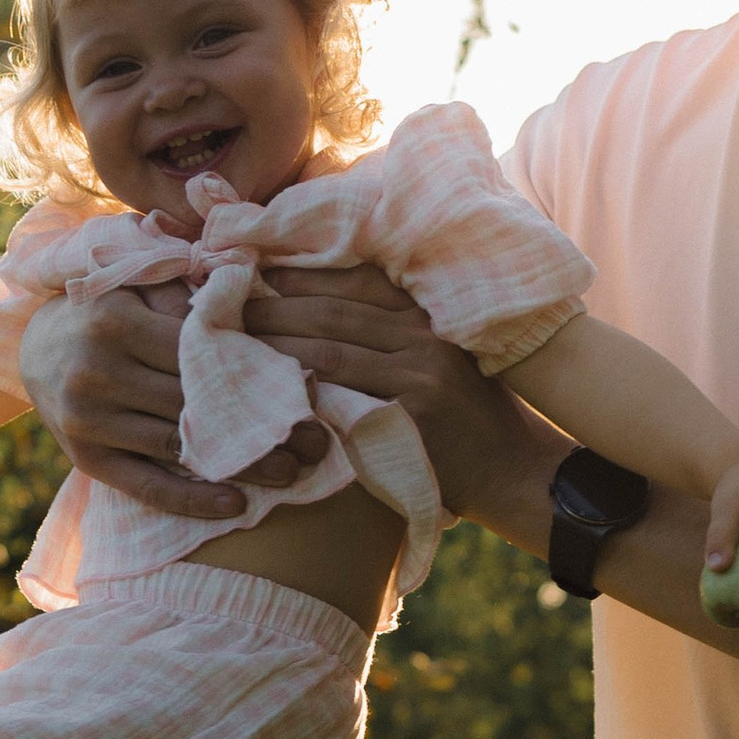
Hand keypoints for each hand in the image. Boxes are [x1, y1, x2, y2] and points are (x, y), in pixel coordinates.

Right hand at [17, 285, 326, 520]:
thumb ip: (184, 297)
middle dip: (260, 427)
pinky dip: (191, 498)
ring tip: (293, 473)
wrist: (34, 346)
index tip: (307, 394)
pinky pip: (146, 485)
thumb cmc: (105, 312)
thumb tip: (250, 314)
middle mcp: (97, 372)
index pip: (200, 353)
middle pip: (195, 404)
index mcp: (115, 322)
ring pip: (178, 447)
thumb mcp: (136, 288)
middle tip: (316, 444)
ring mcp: (88, 420)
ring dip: (240, 466)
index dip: (256, 375)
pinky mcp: (85, 459)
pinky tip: (235, 505)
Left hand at [243, 262, 563, 530]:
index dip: (305, 271)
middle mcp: (426, 333)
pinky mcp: (414, 407)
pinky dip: (302, 381)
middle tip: (226, 298)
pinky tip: (268, 379)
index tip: (258, 266)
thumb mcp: (443, 362)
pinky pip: (343, 387)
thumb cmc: (469, 420)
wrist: (513, 471)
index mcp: (430, 314)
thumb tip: (320, 317)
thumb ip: (397, 338)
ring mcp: (422, 369)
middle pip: (336, 306)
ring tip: (235, 335)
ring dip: (277, 337)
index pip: (359, 278)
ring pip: (332, 343)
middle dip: (277, 301)